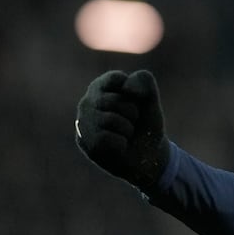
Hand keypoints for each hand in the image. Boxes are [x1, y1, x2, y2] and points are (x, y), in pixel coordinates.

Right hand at [75, 69, 170, 189]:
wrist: (150, 155)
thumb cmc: (145, 124)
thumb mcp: (150, 99)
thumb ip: (143, 80)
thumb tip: (127, 88)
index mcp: (100, 87)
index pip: (116, 79)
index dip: (134, 94)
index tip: (136, 103)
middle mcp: (87, 102)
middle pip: (114, 101)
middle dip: (132, 113)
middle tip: (132, 122)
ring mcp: (83, 123)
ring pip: (109, 120)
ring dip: (127, 129)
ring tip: (126, 134)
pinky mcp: (85, 143)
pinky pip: (105, 138)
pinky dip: (121, 143)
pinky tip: (119, 146)